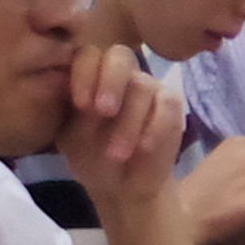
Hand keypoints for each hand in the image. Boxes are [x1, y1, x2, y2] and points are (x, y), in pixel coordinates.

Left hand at [57, 48, 189, 213]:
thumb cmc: (92, 159)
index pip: (87, 56)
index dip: (85, 73)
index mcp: (88, 77)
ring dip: (128, 123)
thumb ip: (76, 115)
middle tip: (104, 111)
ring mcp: (147, 87)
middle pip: (120, 56)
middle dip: (111, 82)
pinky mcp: (171, 104)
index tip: (81, 104)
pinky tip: (142, 148)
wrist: (124, 188)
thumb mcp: (73, 141)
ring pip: (142, 86)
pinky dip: (153, 129)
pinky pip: (166, 105)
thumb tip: (82, 98)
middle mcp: (119, 76)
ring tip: (117, 154)